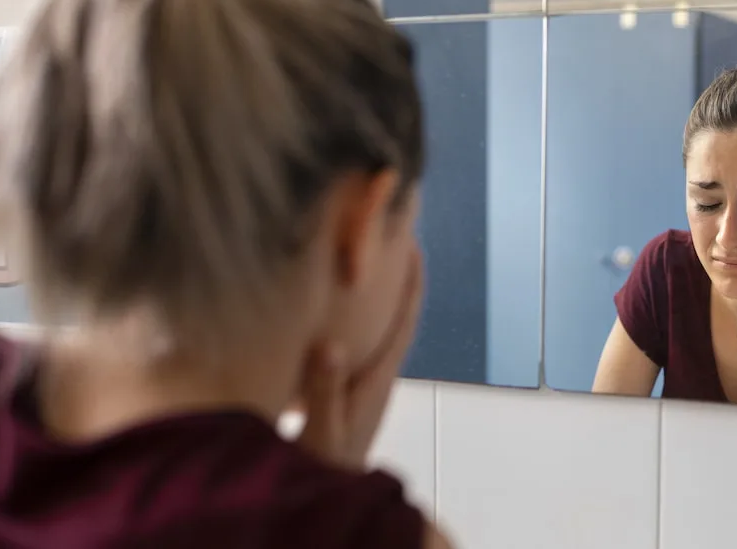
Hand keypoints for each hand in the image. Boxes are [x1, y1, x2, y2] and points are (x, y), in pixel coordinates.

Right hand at [296, 246, 423, 470]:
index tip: (415, 247)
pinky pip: (358, 344)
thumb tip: (331, 345)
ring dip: (376, 298)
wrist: (329, 497)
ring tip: (364, 261)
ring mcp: (364, 384)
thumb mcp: (321, 433)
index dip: (410, 286)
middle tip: (391, 239)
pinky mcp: (349, 391)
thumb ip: (325, 393)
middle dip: (396, 280)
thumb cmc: (326, 469)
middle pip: (395, 319)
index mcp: (376, 383)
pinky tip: (333, 309)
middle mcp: (376, 378)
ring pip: (377, 330)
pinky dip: (354, 319)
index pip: (402, 325)